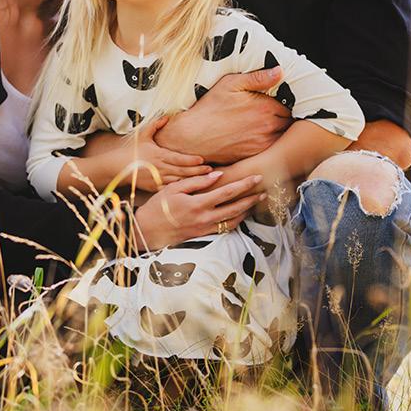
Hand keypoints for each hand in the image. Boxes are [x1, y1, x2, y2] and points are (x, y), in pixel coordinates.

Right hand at [118, 115, 211, 191]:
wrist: (116, 168)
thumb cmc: (130, 150)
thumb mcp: (143, 135)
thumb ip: (156, 124)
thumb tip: (167, 116)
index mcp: (159, 155)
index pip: (178, 158)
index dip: (191, 160)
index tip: (202, 159)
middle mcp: (160, 168)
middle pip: (183, 171)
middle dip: (198, 171)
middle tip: (212, 170)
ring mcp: (157, 179)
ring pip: (179, 181)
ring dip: (193, 181)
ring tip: (207, 180)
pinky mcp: (154, 188)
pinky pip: (171, 189)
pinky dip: (182, 189)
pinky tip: (192, 189)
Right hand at [133, 170, 263, 249]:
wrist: (147, 231)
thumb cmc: (158, 207)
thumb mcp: (173, 188)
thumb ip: (196, 181)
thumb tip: (217, 174)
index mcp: (197, 204)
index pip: (227, 192)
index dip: (244, 185)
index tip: (256, 177)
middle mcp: (204, 218)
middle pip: (235, 208)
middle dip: (251, 199)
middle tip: (264, 191)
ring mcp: (205, 229)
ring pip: (232, 221)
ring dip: (246, 211)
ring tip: (256, 202)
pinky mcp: (203, 235)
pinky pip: (224, 229)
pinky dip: (235, 221)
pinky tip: (240, 215)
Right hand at [155, 67, 291, 163]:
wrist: (193, 137)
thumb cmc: (210, 108)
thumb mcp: (230, 84)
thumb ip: (258, 77)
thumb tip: (281, 70)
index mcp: (265, 107)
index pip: (289, 105)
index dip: (285, 102)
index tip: (278, 101)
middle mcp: (268, 127)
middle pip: (289, 122)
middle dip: (285, 117)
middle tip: (275, 112)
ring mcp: (262, 143)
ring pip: (282, 136)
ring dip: (279, 131)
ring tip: (267, 125)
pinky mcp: (255, 156)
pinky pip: (272, 149)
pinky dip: (270, 143)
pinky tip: (258, 137)